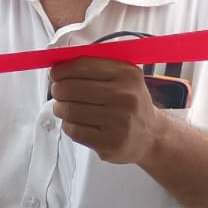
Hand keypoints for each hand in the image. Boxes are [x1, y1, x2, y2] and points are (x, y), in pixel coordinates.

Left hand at [50, 57, 169, 164]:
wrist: (151, 136)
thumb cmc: (128, 103)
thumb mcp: (120, 78)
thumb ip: (92, 67)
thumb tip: (56, 64)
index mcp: (126, 74)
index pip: (81, 65)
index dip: (61, 70)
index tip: (55, 75)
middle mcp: (125, 96)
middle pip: (69, 88)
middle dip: (57, 90)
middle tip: (59, 93)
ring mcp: (119, 121)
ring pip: (68, 110)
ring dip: (60, 109)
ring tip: (66, 109)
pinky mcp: (110, 142)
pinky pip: (73, 130)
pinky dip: (68, 126)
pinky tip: (77, 124)